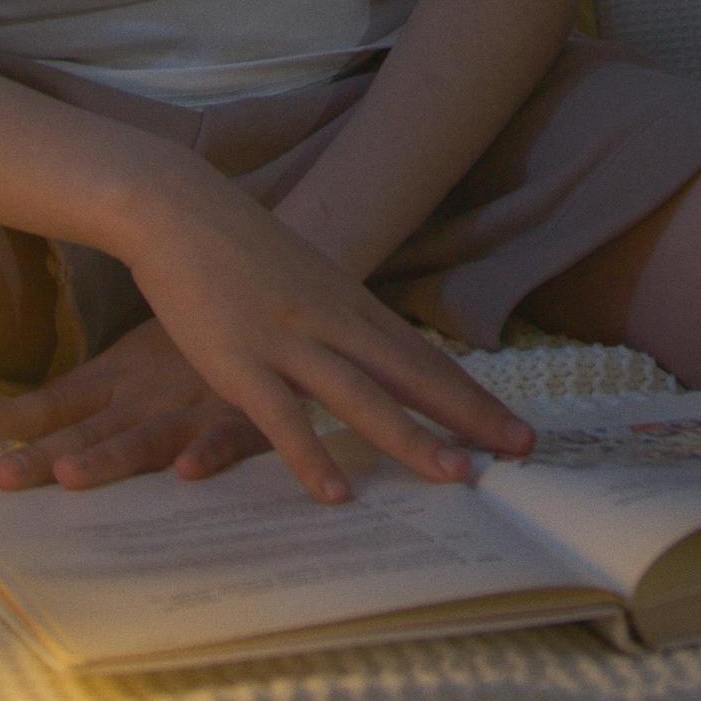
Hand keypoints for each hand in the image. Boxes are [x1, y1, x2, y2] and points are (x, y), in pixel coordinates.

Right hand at [0, 170, 531, 501]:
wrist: (176, 206)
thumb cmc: (237, 248)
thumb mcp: (305, 280)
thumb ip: (337, 320)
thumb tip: (370, 356)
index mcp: (351, 306)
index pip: (426, 358)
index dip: (473, 395)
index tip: (516, 427)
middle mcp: (334, 323)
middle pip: (415, 376)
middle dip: (471, 416)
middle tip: (523, 450)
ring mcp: (290, 342)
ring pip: (364, 398)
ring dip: (414, 439)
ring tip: (458, 477)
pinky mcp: (241, 362)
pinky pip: (283, 418)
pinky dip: (313, 456)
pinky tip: (337, 494)